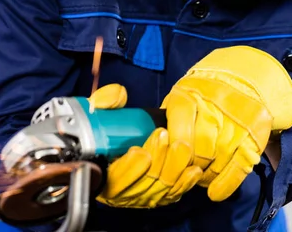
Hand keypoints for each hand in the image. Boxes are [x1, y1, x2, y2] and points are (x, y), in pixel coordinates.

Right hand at [89, 84, 202, 207]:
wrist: (119, 140)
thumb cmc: (107, 126)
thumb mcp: (100, 107)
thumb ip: (105, 100)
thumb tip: (119, 94)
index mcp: (99, 174)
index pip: (113, 181)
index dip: (128, 169)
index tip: (141, 151)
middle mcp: (118, 192)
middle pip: (141, 186)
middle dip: (157, 162)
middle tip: (165, 138)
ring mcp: (139, 197)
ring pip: (159, 190)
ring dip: (173, 169)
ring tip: (182, 147)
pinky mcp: (157, 197)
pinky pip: (173, 194)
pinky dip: (184, 183)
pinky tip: (193, 169)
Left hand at [161, 46, 291, 201]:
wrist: (243, 80)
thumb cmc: (202, 94)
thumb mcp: (180, 95)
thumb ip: (166, 118)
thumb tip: (152, 147)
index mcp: (189, 95)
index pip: (179, 133)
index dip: (175, 152)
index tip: (170, 160)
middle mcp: (215, 108)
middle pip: (199, 150)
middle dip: (190, 166)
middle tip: (185, 171)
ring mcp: (238, 123)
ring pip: (218, 162)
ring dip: (206, 175)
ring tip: (199, 176)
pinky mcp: (255, 137)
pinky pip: (239, 168)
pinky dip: (226, 184)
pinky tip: (215, 192)